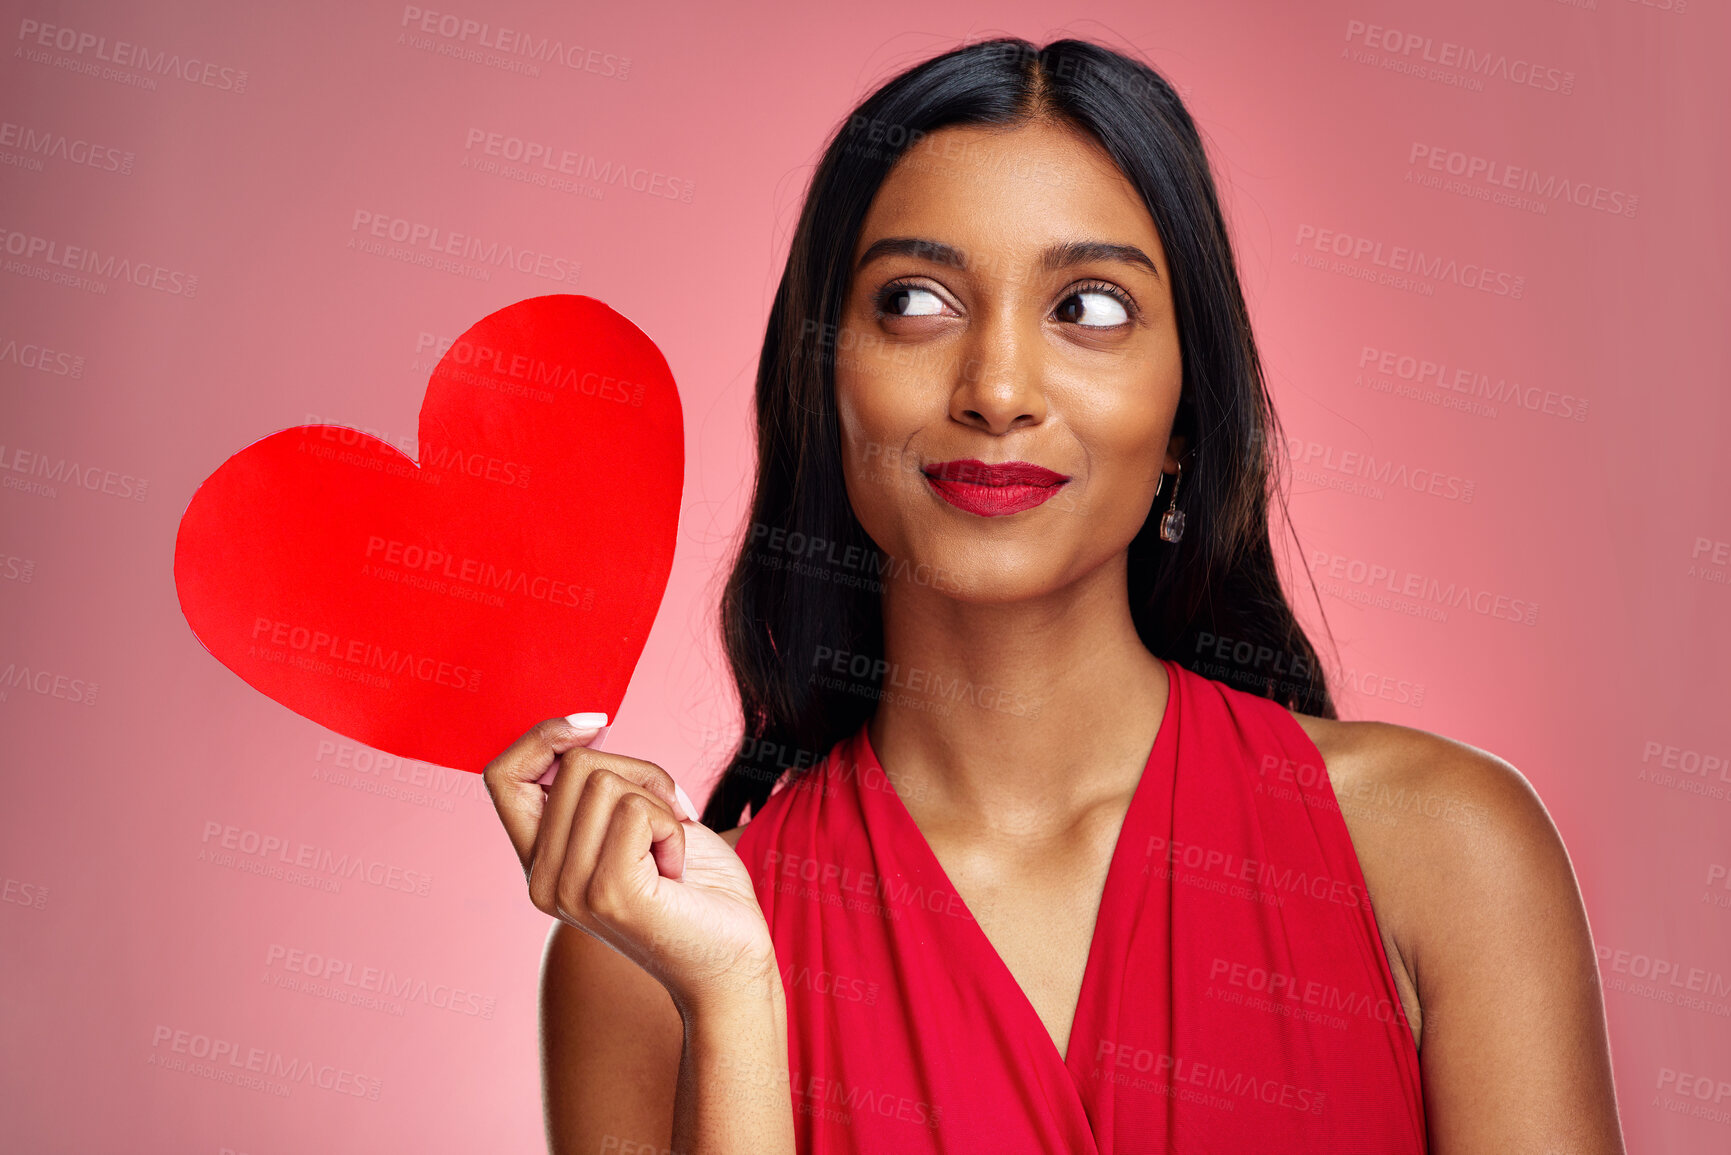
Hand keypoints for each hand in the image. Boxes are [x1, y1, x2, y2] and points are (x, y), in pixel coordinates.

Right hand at [483, 717, 777, 1014]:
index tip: (596, 727)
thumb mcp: (634, 823)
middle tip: (666, 819)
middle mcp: (543, 880)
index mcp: (541, 862)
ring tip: (669, 850)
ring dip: (657, 801)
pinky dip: (671, 825)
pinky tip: (677, 868)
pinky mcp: (608, 893)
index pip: (502, 776)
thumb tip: (582, 730)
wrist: (731, 960)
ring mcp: (571, 890)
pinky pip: (635, 809)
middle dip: (637, 772)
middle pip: (573, 765)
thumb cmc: (694, 887)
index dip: (544, 737)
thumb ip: (597, 788)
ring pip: (604, 780)